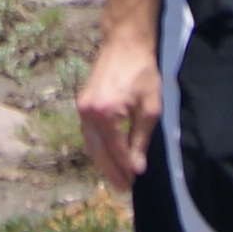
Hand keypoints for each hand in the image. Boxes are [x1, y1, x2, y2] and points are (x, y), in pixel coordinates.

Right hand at [76, 32, 158, 193]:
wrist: (125, 43)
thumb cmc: (142, 72)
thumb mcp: (149, 108)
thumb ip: (141, 139)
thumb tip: (137, 167)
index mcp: (106, 115)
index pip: (117, 150)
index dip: (127, 167)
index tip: (136, 180)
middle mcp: (88, 113)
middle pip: (99, 152)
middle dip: (111, 171)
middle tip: (124, 188)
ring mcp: (82, 108)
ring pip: (91, 144)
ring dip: (103, 162)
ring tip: (117, 177)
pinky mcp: (82, 103)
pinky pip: (89, 133)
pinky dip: (98, 147)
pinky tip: (108, 155)